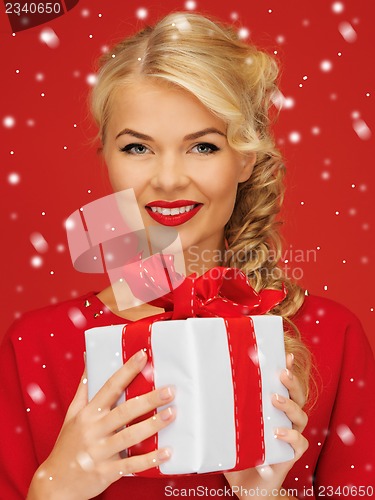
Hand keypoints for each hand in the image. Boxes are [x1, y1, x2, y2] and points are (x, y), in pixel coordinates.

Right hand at [27, 350, 175, 499]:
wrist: (55, 484)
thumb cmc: (67, 445)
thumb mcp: (71, 414)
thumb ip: (84, 388)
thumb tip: (88, 359)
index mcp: (88, 414)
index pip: (110, 387)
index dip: (127, 371)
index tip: (143, 356)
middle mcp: (94, 430)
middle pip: (125, 411)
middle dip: (149, 399)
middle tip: (169, 390)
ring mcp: (100, 452)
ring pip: (130, 436)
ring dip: (153, 425)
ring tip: (172, 414)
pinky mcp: (106, 472)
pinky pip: (131, 464)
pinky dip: (149, 459)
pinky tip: (166, 452)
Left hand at [224, 353, 308, 498]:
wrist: (248, 487)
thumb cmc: (237, 452)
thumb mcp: (230, 426)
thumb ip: (224, 408)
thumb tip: (200, 384)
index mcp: (273, 409)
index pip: (283, 385)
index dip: (287, 368)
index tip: (285, 353)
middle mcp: (285, 420)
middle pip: (297, 396)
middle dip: (291, 382)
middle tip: (281, 373)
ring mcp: (289, 437)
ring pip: (300, 417)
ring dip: (289, 406)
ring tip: (274, 399)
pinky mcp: (289, 456)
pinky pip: (299, 444)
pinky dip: (291, 437)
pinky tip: (278, 433)